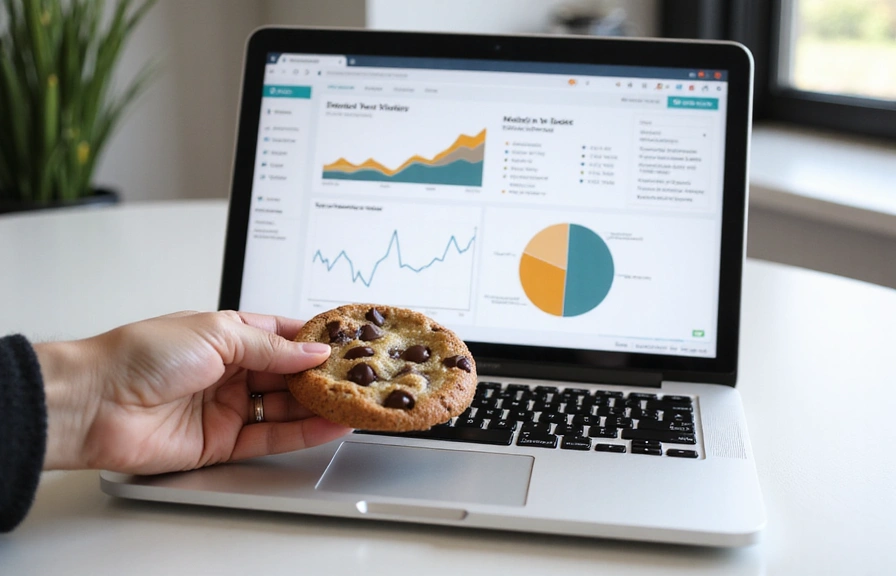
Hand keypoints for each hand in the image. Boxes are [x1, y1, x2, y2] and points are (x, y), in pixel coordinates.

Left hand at [34, 311, 350, 473]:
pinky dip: (303, 433)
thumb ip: (272, 347)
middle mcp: (230, 371)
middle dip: (322, 375)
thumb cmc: (140, 355)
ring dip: (319, 405)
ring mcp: (227, 407)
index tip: (348, 342)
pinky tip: (329, 424)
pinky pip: (271, 437)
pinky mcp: (222, 442)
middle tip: (358, 376)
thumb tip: (314, 350)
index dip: (315, 339)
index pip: (282, 336)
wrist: (94, 404)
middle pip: (288, 374)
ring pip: (285, 407)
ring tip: (354, 401)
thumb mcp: (217, 333)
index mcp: (226, 335)